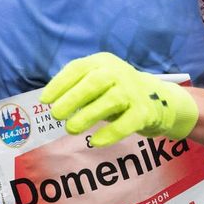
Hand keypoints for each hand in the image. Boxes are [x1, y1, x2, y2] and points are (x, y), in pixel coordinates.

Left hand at [40, 52, 198, 146]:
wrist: (158, 100)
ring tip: (70, 129)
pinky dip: (110, 133)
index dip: (60, 83)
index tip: (45, 100)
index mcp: (103, 62)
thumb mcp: (98, 83)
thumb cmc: (116, 92)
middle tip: (55, 115)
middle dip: (73, 97)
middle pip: (95, 81)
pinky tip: (95, 141)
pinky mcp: (145, 111)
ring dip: (88, 115)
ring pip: (110, 100)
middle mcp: (119, 72)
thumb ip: (78, 89)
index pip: (78, 68)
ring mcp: (133, 91)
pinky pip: (127, 123)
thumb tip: (51, 105)